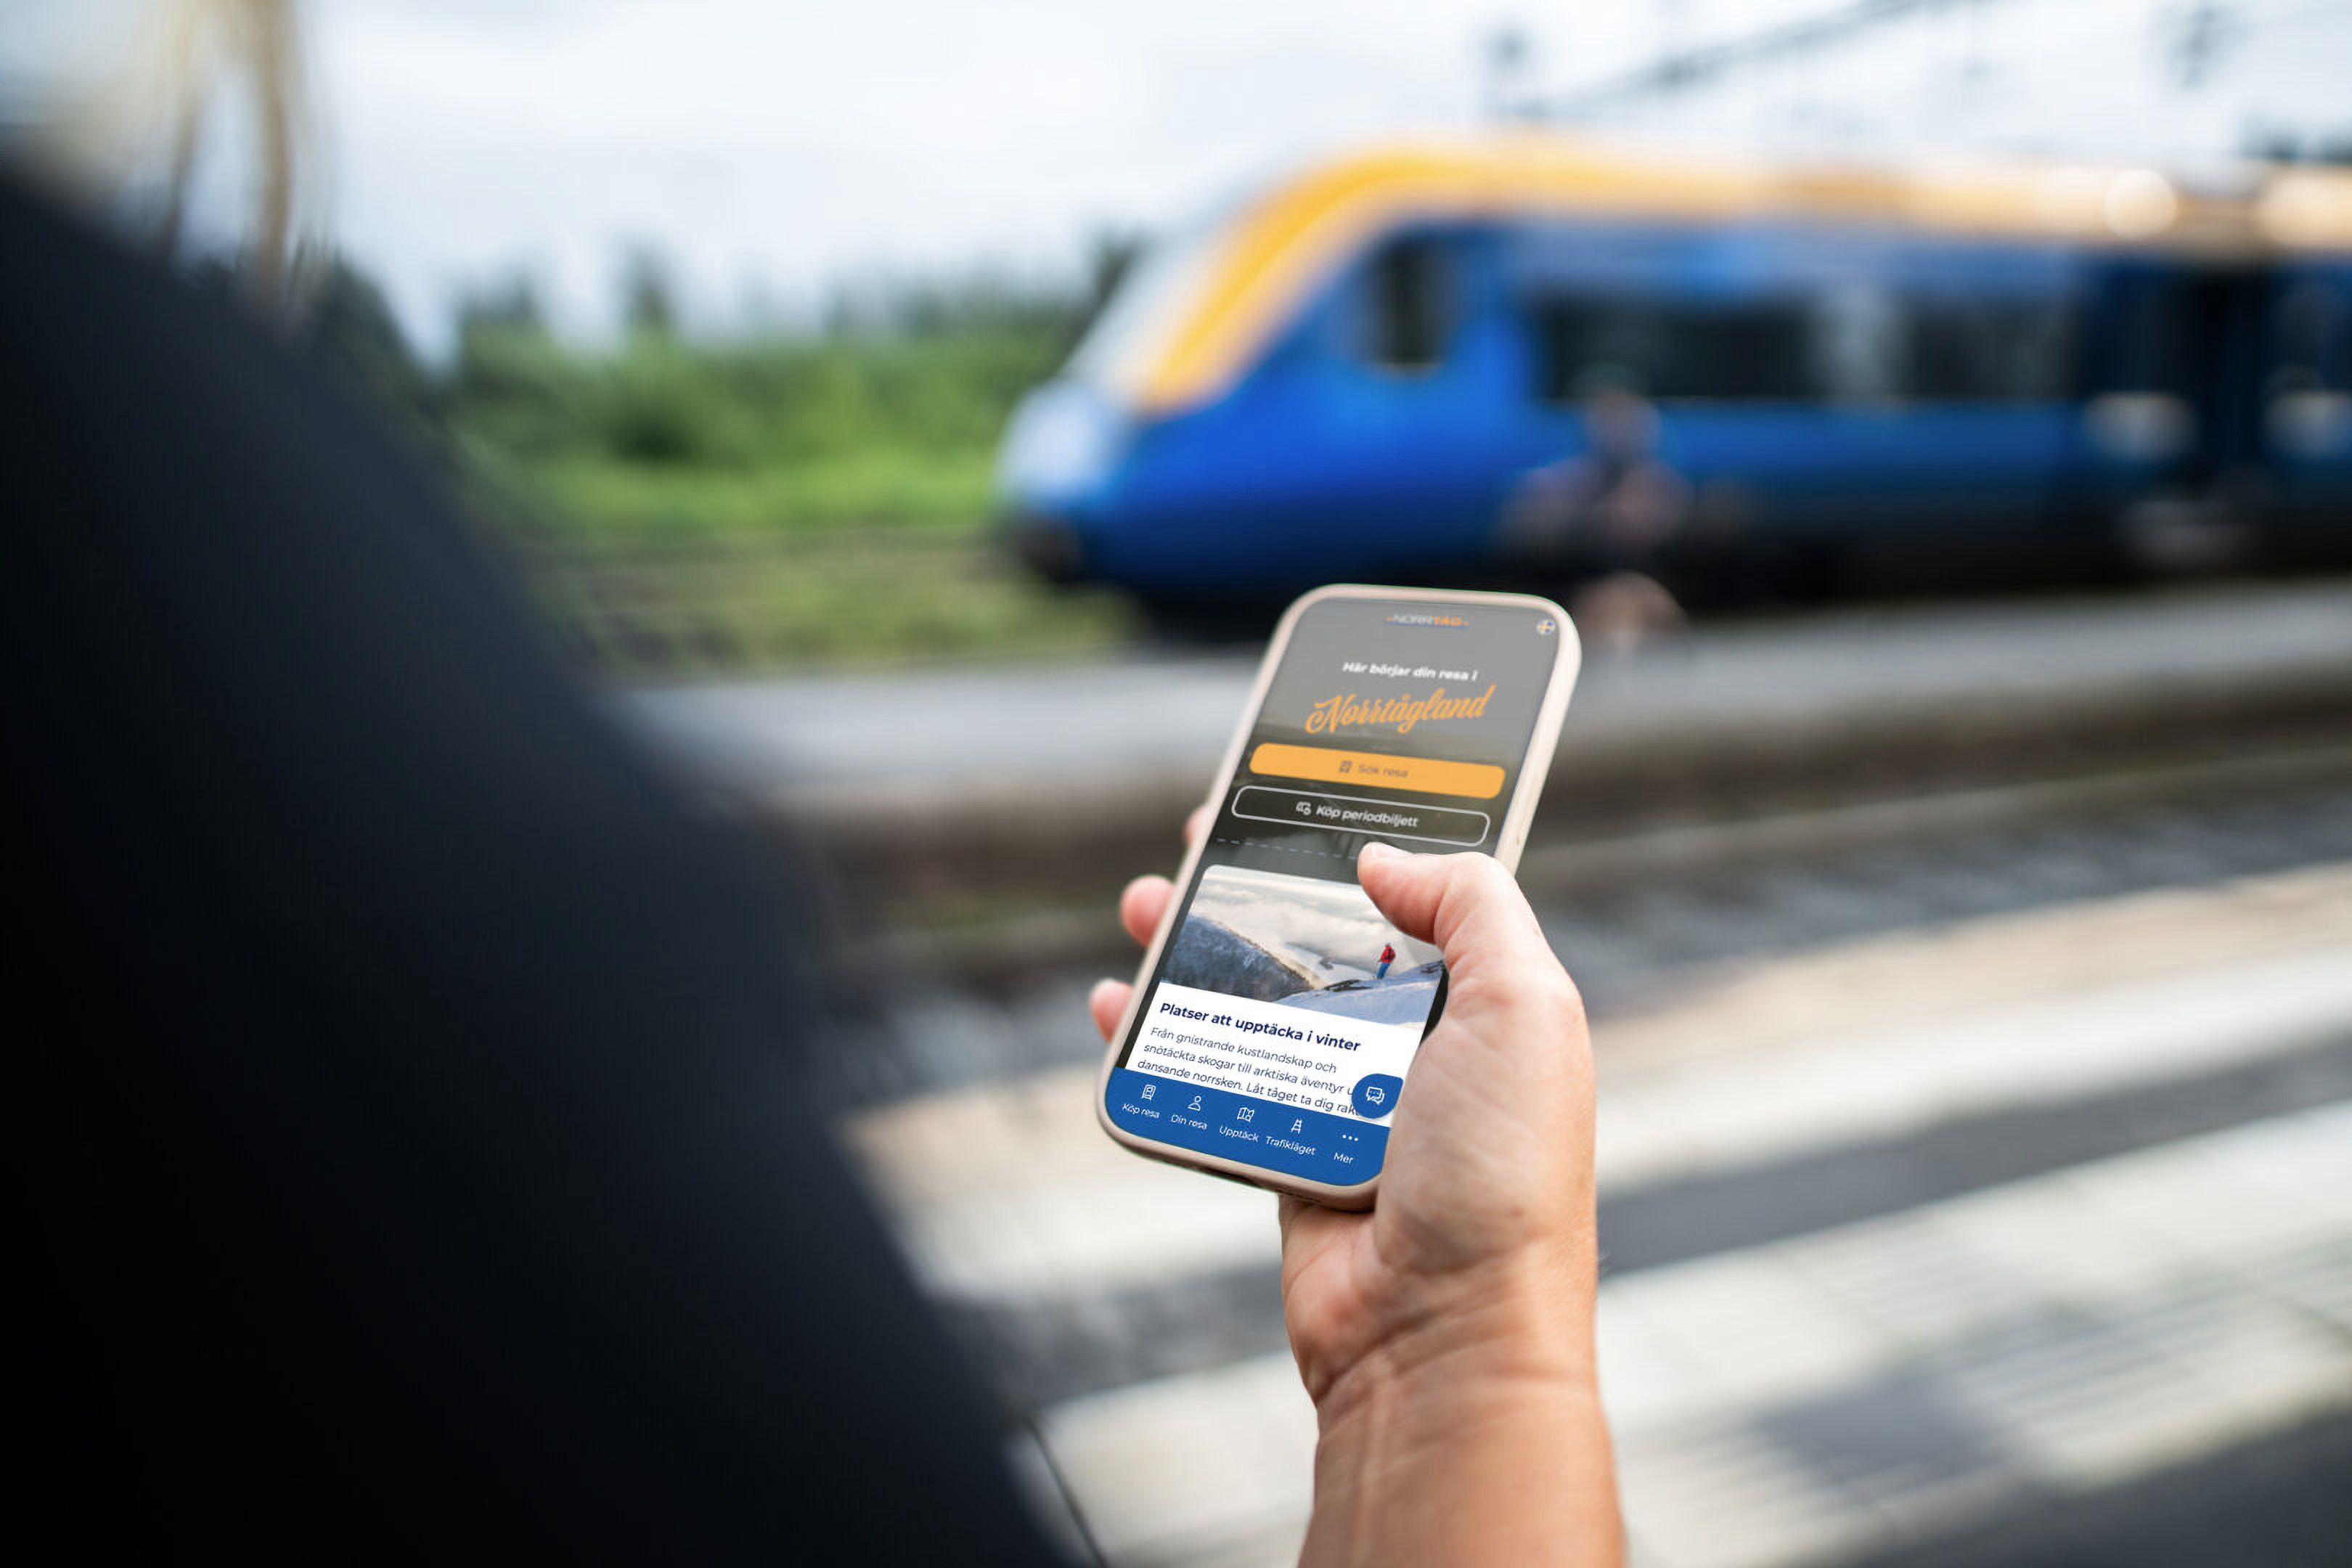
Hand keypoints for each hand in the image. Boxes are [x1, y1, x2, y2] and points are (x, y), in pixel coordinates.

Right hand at [1091, 818, 1617, 1564]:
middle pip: (1324, 935)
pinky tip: (1118, 1006)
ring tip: (1146, 902)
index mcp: (1488, 1000)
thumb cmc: (1500, 1175)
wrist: (1441, 1333)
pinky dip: (1159, 1039)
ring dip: (1196, 947)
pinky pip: (1215, 1077)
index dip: (1374, 831)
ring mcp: (1347, 1099)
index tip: (1314, 780)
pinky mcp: (1285, 1151)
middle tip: (1209, 830)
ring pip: (1258, 999)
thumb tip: (1384, 855)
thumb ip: (1472, 903)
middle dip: (1264, 880)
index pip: (1428, 891)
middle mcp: (1420, 1042)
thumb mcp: (1526, 1005)